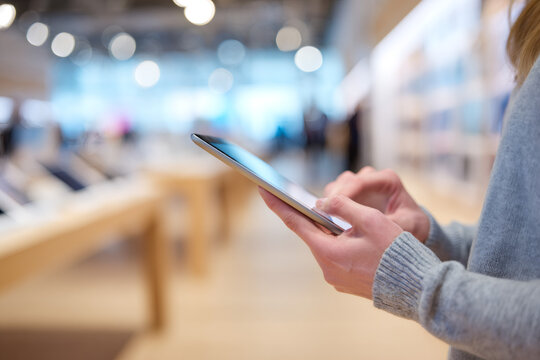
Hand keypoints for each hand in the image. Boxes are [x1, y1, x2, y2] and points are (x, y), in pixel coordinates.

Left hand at [259, 187, 402, 298]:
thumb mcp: (371, 220)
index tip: (263, 190)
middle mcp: (327, 268)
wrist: (416, 287)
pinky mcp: (346, 282)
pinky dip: (339, 243)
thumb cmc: (396, 252)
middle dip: (312, 216)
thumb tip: (322, 202)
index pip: (296, 223)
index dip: (278, 205)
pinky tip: (352, 236)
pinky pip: (336, 256)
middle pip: (313, 234)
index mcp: (328, 252)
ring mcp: (336, 278)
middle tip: (306, 199)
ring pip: (326, 245)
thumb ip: (344, 206)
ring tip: (339, 218)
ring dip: (330, 231)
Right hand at [324, 167, 429, 242]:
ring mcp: (361, 185)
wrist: (412, 227)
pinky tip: (330, 218)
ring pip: (338, 185)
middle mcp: (372, 178)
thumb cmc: (412, 224)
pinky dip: (330, 204)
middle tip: (326, 213)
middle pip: (346, 181)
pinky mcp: (352, 195)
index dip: (344, 193)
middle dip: (334, 196)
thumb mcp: (407, 226)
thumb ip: (390, 224)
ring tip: (327, 217)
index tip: (331, 206)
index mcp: (387, 180)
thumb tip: (369, 227)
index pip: (360, 182)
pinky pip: (336, 194)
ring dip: (331, 200)